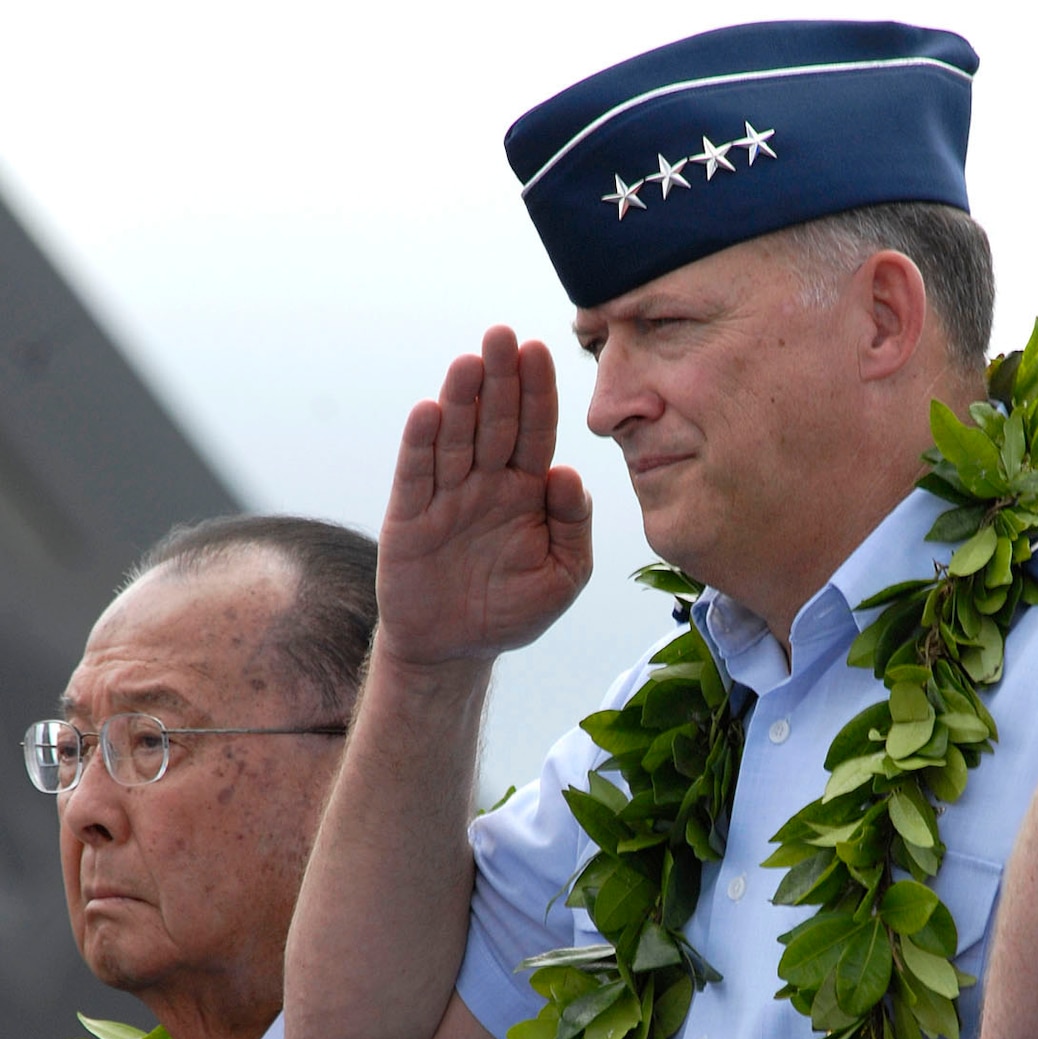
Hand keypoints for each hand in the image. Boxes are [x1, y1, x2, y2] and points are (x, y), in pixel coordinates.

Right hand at [376, 325, 591, 667]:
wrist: (454, 650)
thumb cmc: (511, 611)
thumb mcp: (562, 577)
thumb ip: (574, 527)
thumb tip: (570, 474)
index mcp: (527, 490)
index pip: (536, 431)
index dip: (537, 392)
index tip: (540, 351)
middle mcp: (486, 482)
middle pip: (495, 422)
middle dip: (500, 379)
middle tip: (503, 335)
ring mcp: (446, 496)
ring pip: (455, 439)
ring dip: (460, 400)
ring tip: (469, 363)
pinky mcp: (410, 518)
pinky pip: (416, 475)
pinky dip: (420, 444)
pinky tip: (427, 411)